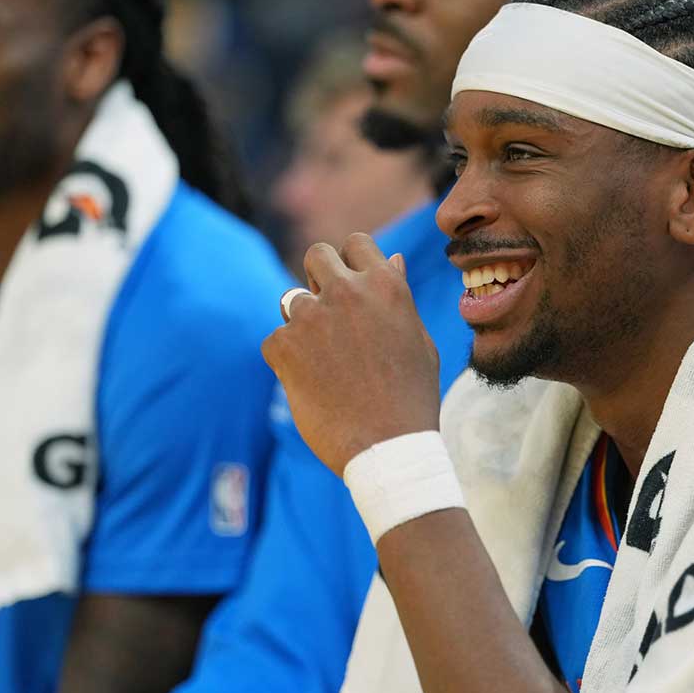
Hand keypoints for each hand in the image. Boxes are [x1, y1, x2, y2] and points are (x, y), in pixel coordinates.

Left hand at [262, 234, 440, 474]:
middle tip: (330, 315)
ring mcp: (311, 316)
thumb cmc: (411, 396)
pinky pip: (275, 340)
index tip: (352, 286)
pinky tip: (313, 387)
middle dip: (319, 278)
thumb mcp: (418, 340)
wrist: (388, 449)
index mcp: (385, 284)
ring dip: (303, 324)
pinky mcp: (283, 346)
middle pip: (316, 256)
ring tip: (326, 363)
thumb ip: (398, 296)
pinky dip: (288, 361)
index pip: (355, 243)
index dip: (351, 263)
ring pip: (291, 301)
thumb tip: (391, 259)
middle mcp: (346, 291)